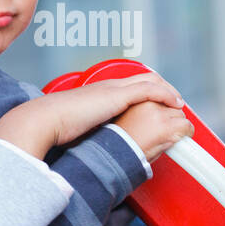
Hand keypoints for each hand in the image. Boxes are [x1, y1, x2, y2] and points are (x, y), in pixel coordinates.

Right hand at [0, 73, 184, 158]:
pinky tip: (176, 104)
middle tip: (174, 102)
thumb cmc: (52, 127)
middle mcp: (107, 86)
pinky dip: (165, 94)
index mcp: (96, 93)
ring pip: (150, 82)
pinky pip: (150, 89)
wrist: (44, 119)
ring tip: (180, 104)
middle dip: (161, 89)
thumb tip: (86, 147)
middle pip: (143, 78)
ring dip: (168, 91)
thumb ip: (84, 133)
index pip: (127, 86)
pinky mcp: (117, 95)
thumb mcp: (74, 128)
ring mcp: (112, 89)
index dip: (145, 93)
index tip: (156, 104)